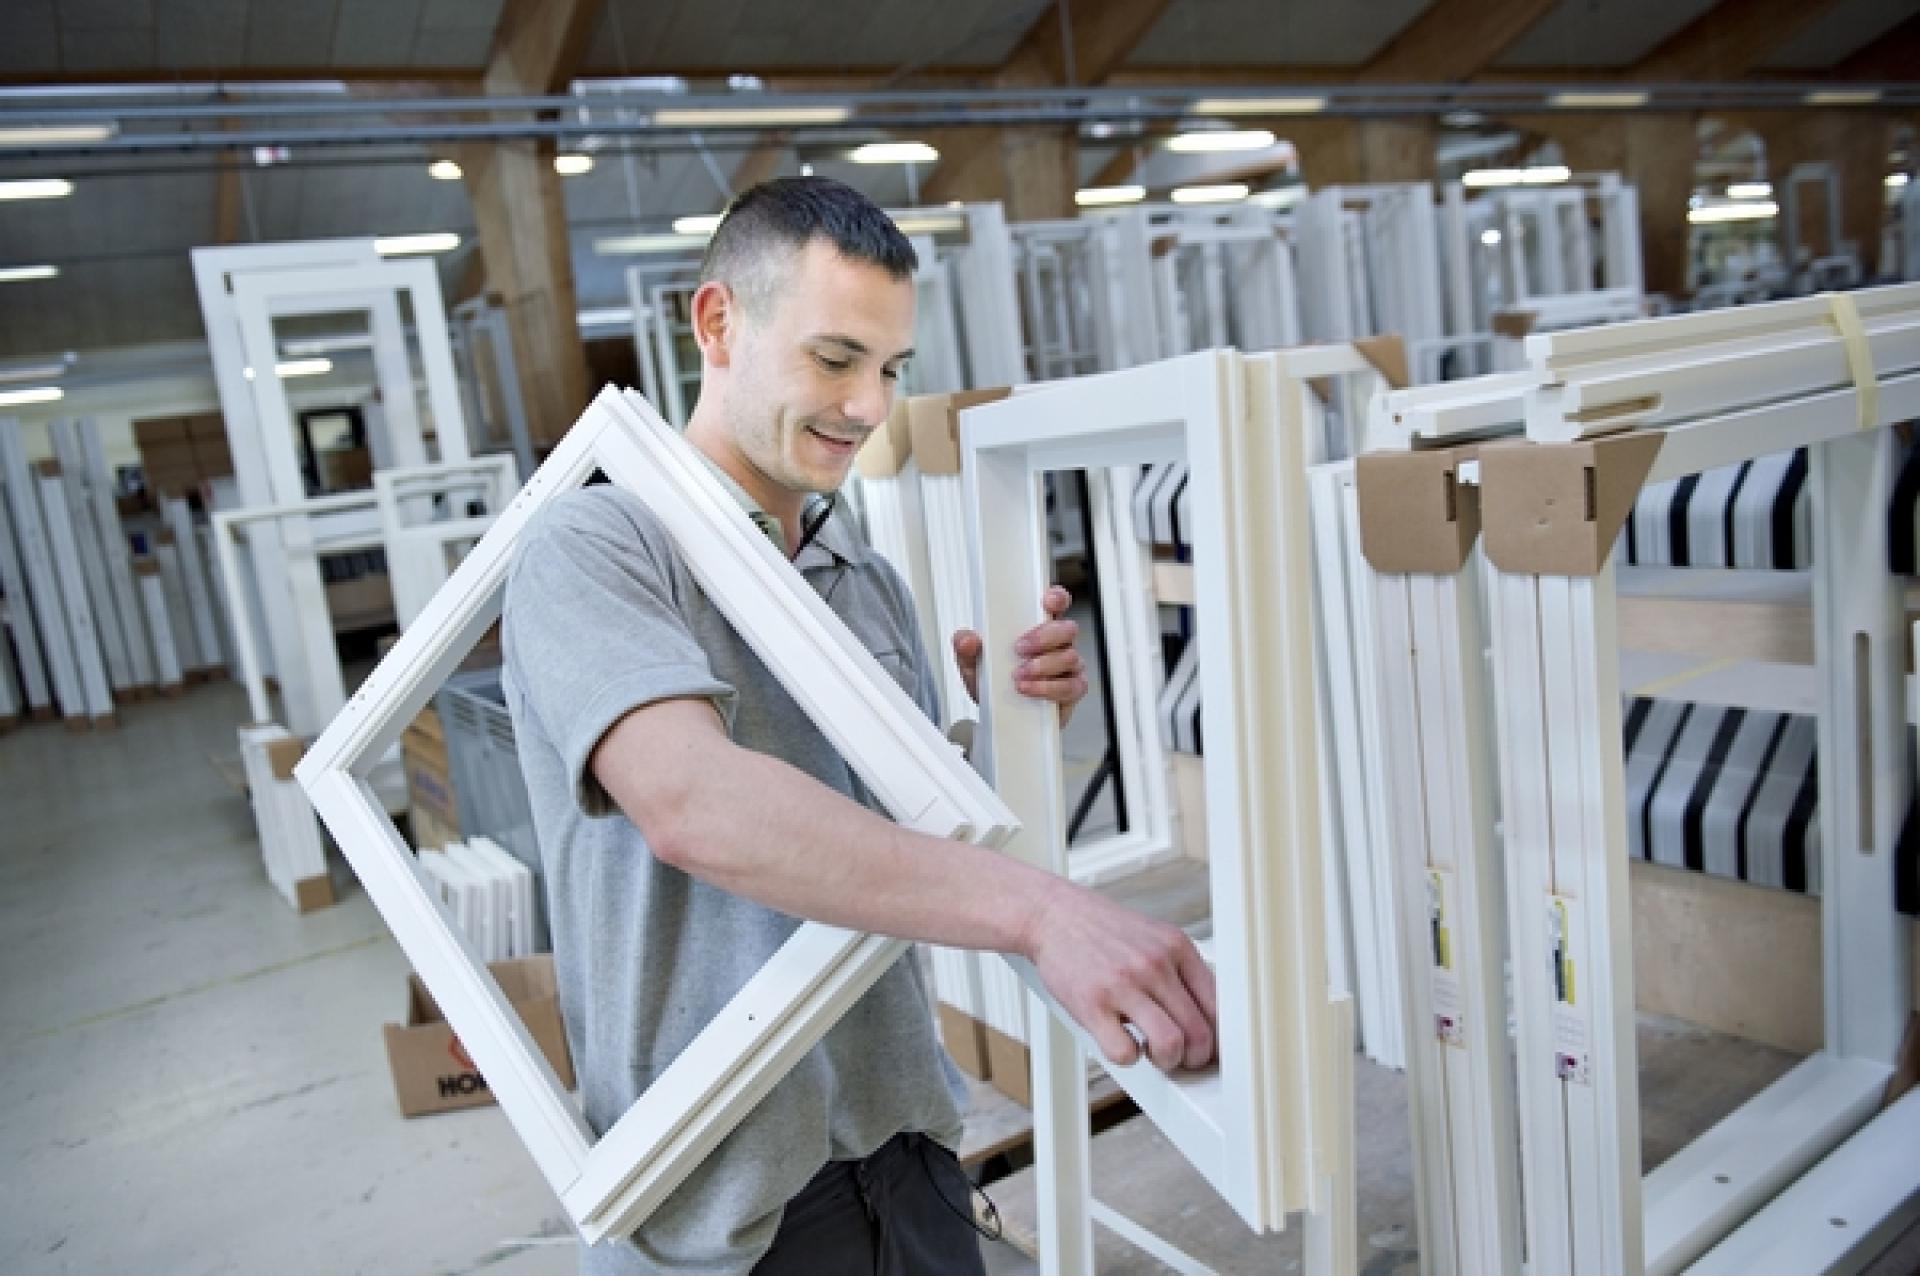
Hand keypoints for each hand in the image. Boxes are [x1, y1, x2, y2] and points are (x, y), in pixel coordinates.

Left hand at [952, 586, 1088, 724]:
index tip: (1047, 601)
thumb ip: (966, 648)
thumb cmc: (994, 682)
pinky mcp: (1072, 690)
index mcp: (1039, 627)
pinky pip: (1071, 686)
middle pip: (1067, 629)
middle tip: (1019, 649)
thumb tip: (967, 639)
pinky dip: (1048, 688)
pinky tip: (1030, 690)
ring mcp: (1069, 667)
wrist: (1000, 717)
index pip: (1056, 604)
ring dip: (1043, 666)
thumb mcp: (973, 663)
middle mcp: (1058, 644)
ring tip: (1019, 676)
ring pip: (1070, 657)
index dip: (1057, 598)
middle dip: (1044, 637)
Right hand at [1021, 878, 1217, 1070]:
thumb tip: (1207, 1015)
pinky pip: (1125, 1052)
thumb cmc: (1100, 930)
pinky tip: (1121, 1040)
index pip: (1219, 1006)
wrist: (1052, 915)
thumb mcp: (1153, 937)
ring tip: (1153, 1052)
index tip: (1212, 1050)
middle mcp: (1154, 964)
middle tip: (1183, 1058)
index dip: (1220, 1039)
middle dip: (1196, 1058)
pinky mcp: (1093, 1004)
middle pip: (1199, 1032)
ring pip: (1170, 1045)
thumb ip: (1180, 971)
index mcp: (1176, 947)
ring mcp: (1124, 985)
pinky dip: (1127, 1057)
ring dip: (1166, 1061)